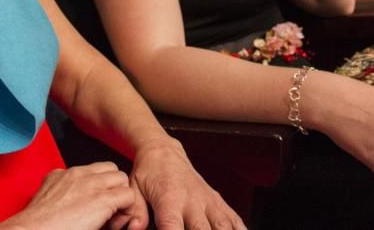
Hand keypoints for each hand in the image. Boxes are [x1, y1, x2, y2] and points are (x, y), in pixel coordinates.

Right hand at [0, 162, 136, 229]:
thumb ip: (60, 193)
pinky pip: (128, 196)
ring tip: (112, 217)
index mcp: (63, 175)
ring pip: (122, 179)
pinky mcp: (102, 199)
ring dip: (121, 196)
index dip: (99, 187)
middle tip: (108, 209)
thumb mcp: (47, 200)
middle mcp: (78, 175)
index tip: (94, 206)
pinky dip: (127, 210)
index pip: (92, 170)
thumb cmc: (36, 226)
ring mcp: (91, 184)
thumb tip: (70, 205)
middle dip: (112, 187)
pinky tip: (114, 224)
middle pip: (110, 170)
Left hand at [125, 138, 244, 229]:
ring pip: (223, 225)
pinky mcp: (216, 200)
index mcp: (169, 198)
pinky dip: (240, 229)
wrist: (163, 152)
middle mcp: (192, 200)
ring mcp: (207, 200)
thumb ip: (136, 212)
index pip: (172, 226)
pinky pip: (233, 217)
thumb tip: (134, 228)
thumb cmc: (148, 173)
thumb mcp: (134, 190)